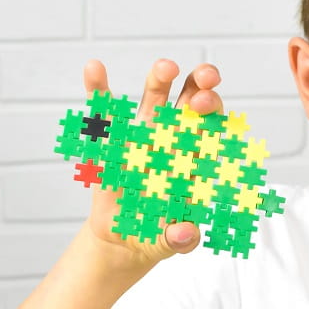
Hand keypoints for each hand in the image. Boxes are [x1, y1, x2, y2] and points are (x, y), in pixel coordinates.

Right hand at [80, 58, 222, 267]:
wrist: (124, 237)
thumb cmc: (154, 236)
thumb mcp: (166, 243)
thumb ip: (179, 239)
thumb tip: (185, 234)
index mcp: (193, 161)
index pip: (212, 130)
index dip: (215, 116)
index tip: (211, 107)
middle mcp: (171, 140)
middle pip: (190, 105)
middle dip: (200, 87)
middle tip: (205, 78)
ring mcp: (141, 136)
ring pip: (154, 100)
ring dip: (161, 79)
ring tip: (167, 66)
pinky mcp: (110, 141)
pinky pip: (104, 112)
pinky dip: (99, 89)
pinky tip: (94, 67)